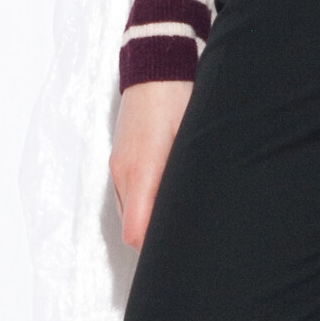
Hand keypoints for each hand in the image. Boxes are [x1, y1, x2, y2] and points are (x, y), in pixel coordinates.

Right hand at [108, 79, 193, 249]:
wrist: (155, 66)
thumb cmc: (179, 96)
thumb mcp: (192, 137)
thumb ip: (191, 176)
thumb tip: (201, 209)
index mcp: (142, 168)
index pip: (136, 231)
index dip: (154, 250)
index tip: (178, 253)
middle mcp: (124, 171)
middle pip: (131, 227)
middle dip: (155, 239)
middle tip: (186, 240)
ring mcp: (118, 165)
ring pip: (129, 212)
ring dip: (149, 220)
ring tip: (181, 217)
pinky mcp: (119, 159)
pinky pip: (127, 195)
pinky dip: (144, 203)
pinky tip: (167, 196)